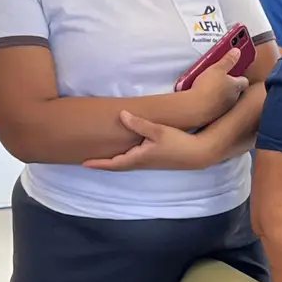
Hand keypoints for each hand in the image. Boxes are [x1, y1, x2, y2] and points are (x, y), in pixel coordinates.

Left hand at [83, 111, 212, 170]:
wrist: (197, 154)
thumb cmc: (177, 143)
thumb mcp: (157, 130)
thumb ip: (138, 123)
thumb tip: (121, 115)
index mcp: (138, 158)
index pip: (113, 163)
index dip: (98, 163)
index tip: (84, 163)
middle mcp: (141, 163)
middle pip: (117, 165)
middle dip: (103, 163)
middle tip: (89, 160)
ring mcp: (149, 163)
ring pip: (126, 163)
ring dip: (113, 161)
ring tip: (103, 156)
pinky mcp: (156, 160)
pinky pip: (134, 161)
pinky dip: (124, 158)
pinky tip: (125, 151)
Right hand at [190, 48, 249, 124]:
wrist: (194, 109)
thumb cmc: (208, 87)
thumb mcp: (217, 68)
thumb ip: (228, 60)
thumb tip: (237, 51)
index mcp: (237, 86)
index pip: (244, 81)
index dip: (240, 76)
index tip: (234, 71)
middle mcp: (234, 99)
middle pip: (236, 91)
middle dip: (230, 85)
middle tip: (220, 78)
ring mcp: (224, 108)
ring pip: (226, 99)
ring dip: (220, 94)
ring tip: (209, 88)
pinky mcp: (214, 115)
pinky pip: (215, 107)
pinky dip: (212, 102)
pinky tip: (203, 98)